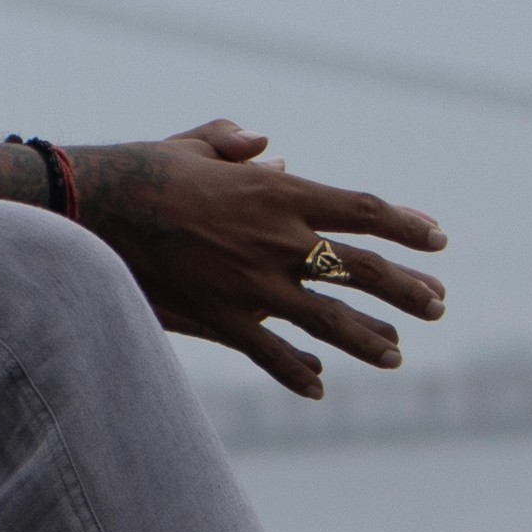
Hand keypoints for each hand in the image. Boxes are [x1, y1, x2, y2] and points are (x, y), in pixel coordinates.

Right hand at [82, 122, 449, 397]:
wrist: (91, 210)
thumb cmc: (140, 171)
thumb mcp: (194, 145)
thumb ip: (237, 144)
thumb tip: (273, 152)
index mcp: (280, 193)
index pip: (364, 210)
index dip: (407, 225)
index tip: (438, 238)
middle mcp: (279, 240)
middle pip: (362, 269)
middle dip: (407, 289)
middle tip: (439, 304)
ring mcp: (254, 285)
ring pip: (330, 319)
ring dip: (369, 339)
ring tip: (397, 355)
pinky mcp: (222, 318)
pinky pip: (270, 353)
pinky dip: (297, 372)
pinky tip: (319, 387)